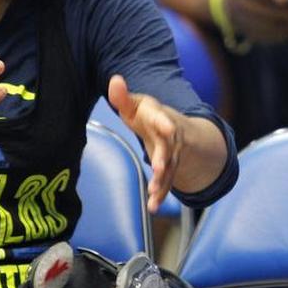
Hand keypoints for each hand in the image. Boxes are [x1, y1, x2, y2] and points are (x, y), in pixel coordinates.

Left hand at [108, 75, 184, 212]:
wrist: (173, 128)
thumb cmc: (147, 115)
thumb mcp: (135, 105)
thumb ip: (122, 97)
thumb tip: (115, 80)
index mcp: (159, 118)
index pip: (162, 119)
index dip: (164, 123)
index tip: (168, 127)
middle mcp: (169, 138)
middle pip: (169, 148)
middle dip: (164, 157)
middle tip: (159, 167)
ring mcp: (171, 155)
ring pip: (170, 169)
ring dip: (162, 181)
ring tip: (153, 194)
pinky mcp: (169, 169)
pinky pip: (166, 183)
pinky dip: (160, 195)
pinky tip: (153, 207)